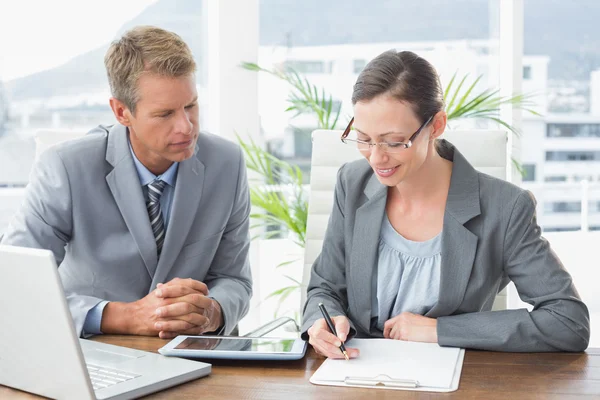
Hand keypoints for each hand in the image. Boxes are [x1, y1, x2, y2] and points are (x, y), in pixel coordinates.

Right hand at [101, 278, 222, 337]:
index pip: (189, 285)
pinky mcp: (165, 324)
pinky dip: (191, 326)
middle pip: (192, 298)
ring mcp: (167, 312)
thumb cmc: (148, 303)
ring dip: (200, 315)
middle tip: (209, 304)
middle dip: (203, 302)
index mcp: (168, 289)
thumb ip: (175, 285)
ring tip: (206, 317)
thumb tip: (190, 282)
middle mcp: (168, 299)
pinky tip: (197, 327)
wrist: (133, 316)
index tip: (206, 291)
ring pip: (189, 313)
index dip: (200, 287)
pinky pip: (182, 325)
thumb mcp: (161, 290)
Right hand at [307, 316, 358, 358]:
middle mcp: (314, 336)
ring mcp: (316, 345)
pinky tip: (346, 353)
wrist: (332, 327)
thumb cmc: (335, 323)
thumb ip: (341, 327)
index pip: (319, 333)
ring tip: (353, 353)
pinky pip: (329, 355)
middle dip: (338, 350)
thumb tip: (342, 338)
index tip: (340, 342)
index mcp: (317, 325)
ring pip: (328, 352)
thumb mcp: (341, 320)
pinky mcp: (320, 351)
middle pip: (325, 345)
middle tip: (350, 350)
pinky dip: (339, 355)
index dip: (329, 339)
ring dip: (341, 354)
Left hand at [383, 312, 437, 342]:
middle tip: (399, 341)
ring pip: (394, 338)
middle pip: (391, 332)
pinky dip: (402, 344)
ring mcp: (401, 328)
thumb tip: (399, 329)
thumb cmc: (429, 325)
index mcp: (403, 315)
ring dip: (399, 341)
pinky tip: (409, 343)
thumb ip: (404, 322)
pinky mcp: (404, 335)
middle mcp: (400, 321)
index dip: (386, 331)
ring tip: (408, 341)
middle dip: (394, 338)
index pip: (388, 323)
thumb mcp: (414, 319)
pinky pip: (399, 342)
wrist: (435, 329)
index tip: (387, 335)